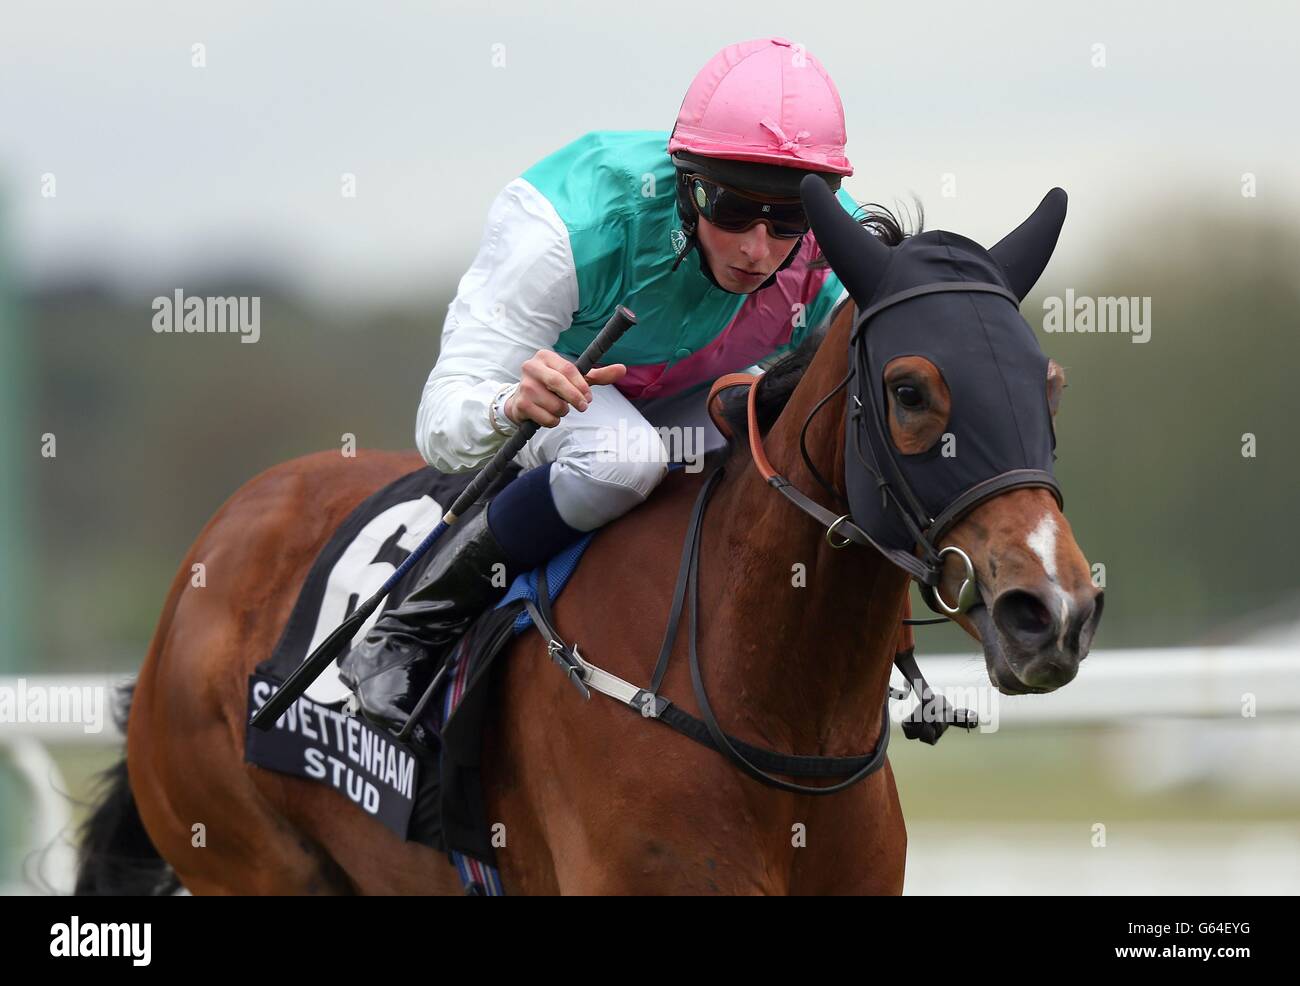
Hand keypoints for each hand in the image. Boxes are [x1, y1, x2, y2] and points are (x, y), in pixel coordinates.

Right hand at [505, 350, 626, 426]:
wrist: (522, 402)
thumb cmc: (553, 387)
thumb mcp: (574, 380)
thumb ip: (597, 375)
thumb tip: (623, 369)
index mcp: (545, 356)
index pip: (568, 368)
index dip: (581, 385)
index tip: (589, 397)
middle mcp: (531, 367)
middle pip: (559, 383)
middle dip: (575, 398)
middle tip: (583, 407)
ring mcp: (524, 386)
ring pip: (554, 404)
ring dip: (563, 411)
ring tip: (558, 408)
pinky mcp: (521, 404)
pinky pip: (546, 418)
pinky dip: (553, 421)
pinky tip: (548, 415)